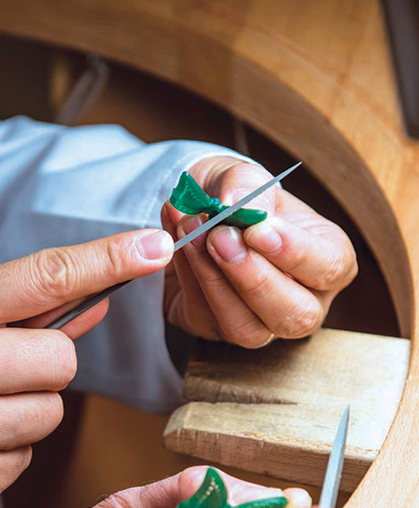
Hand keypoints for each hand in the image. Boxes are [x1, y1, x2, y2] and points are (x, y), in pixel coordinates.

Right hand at [0, 229, 172, 507]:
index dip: (107, 259)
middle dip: (46, 363)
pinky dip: (8, 448)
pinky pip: (30, 457)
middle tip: (2, 368)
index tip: (153, 247)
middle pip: (63, 360)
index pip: (44, 277)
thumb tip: (100, 301)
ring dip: (28, 408)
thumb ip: (18, 309)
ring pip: (54, 412)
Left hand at [162, 155, 357, 345]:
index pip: (329, 268)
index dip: (295, 253)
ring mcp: (260, 326)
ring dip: (214, 281)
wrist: (197, 212)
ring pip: (246, 328)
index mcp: (327, 262)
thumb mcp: (245, 177)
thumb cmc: (238, 196)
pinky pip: (203, 318)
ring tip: (192, 234)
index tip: (258, 229)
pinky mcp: (215, 330)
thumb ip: (246, 186)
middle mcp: (302, 303)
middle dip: (254, 278)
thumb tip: (235, 203)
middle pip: (295, 316)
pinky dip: (187, 278)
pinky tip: (179, 242)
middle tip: (220, 237)